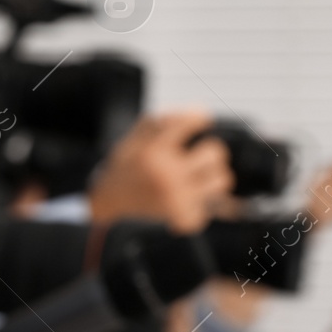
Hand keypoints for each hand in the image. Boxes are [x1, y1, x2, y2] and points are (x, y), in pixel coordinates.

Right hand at [88, 110, 232, 232]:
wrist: (110, 198)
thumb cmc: (129, 164)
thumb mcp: (137, 134)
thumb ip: (166, 120)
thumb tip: (202, 114)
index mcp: (154, 149)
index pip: (193, 122)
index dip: (200, 119)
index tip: (200, 122)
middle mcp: (165, 173)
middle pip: (215, 153)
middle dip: (210, 152)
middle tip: (201, 156)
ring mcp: (174, 196)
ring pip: (221, 181)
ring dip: (213, 178)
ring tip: (201, 178)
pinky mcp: (178, 216)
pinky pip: (209, 208)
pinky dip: (200, 205)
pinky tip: (188, 200)